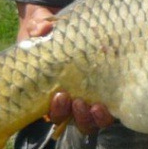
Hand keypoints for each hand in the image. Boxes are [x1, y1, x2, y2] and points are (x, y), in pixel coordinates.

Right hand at [17, 2, 114, 134]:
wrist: (76, 27)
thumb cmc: (54, 33)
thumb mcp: (44, 27)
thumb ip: (40, 26)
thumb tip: (42, 28)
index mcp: (53, 91)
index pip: (52, 112)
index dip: (56, 110)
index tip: (59, 96)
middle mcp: (71, 101)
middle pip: (72, 120)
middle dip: (73, 115)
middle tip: (75, 101)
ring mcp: (90, 99)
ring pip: (90, 122)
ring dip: (91, 118)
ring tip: (95, 106)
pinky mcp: (108, 95)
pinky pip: (107, 113)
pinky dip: (106, 114)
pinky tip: (107, 105)